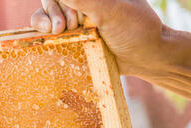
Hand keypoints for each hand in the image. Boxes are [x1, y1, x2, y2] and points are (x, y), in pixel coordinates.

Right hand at [31, 1, 190, 100]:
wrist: (146, 58)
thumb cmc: (134, 30)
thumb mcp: (109, 11)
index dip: (59, 1)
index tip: (71, 16)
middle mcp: (83, 2)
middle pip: (51, 1)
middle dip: (53, 11)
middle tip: (66, 27)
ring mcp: (77, 22)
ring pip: (47, 17)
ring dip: (45, 22)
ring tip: (57, 32)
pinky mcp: (75, 41)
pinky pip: (53, 37)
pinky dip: (45, 37)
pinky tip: (48, 39)